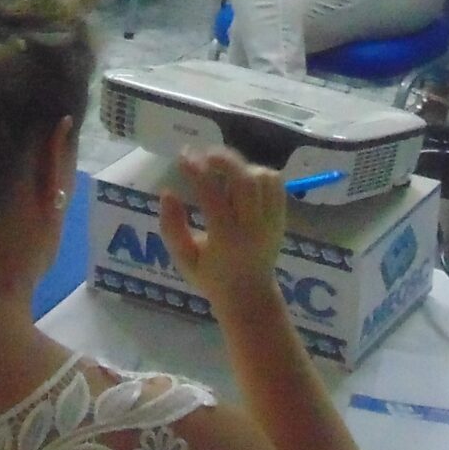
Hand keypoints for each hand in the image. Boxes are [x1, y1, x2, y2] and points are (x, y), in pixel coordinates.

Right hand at [155, 146, 286, 314]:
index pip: (212, 196)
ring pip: (264, 178)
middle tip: (205, 154)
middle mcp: (253, 227)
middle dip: (224, 160)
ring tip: (223, 169)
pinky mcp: (281, 218)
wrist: (250, 295)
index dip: (196, 171)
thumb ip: (171, 227)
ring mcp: (272, 221)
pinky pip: (276, 184)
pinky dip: (259, 173)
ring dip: (242, 166)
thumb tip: (167, 193)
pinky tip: (242, 177)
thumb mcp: (183, 258)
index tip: (183, 156)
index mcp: (226, 239)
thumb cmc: (211, 278)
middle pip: (245, 180)